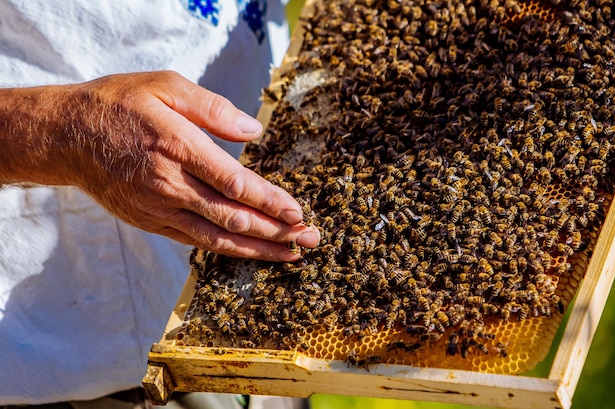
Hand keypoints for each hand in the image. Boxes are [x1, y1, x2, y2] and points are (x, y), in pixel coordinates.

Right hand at [0, 71, 319, 260]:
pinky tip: (250, 251)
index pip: (235, 183)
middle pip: (234, 216)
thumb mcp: (165, 85)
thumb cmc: (120, 104)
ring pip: (217, 237)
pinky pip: (195, 241)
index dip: (271, 201)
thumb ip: (213, 108)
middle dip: (277, 231)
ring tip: (291, 254)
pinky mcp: (151, 221)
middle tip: (310, 238)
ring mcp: (159, 208)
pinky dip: (227, 249)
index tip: (298, 212)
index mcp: (178, 147)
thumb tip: (254, 133)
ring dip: (258, 248)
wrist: (67, 136)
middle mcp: (170, 185)